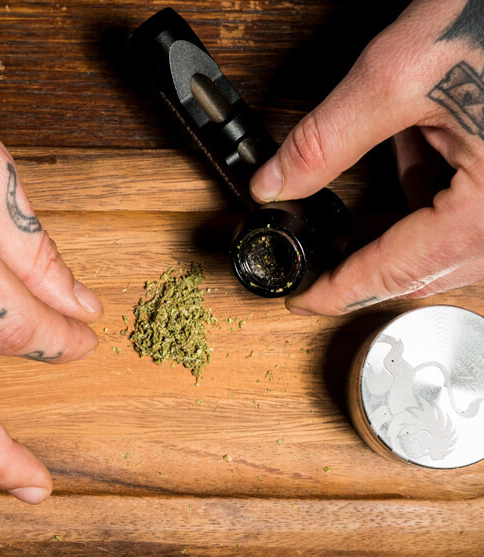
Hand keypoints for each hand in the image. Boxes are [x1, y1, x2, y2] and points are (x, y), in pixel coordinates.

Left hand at [250, 0, 483, 314]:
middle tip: (316, 269)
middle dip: (364, 267)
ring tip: (353, 214)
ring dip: (397, 226)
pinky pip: (464, 208)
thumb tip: (274, 183)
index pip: (394, 272)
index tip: (302, 301)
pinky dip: (430, 190)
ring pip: (443, 242)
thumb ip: (327, 139)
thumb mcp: (401, 74)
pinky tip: (415, 156)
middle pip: (421, 269)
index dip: (338, 292)